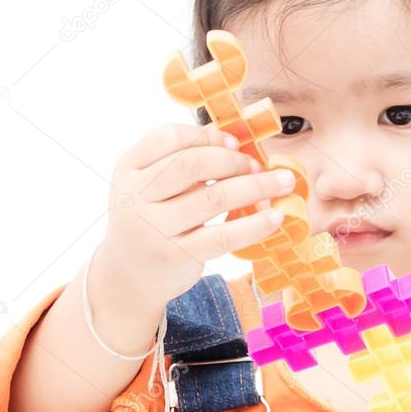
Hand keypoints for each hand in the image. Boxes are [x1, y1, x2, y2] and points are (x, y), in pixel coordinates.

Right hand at [101, 122, 296, 305]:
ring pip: (214, 198)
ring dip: (255, 186)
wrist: (129, 277)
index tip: (235, 142)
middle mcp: (134, 196)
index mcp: (128, 169)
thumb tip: (229, 135)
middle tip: (258, 165)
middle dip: (233, 160)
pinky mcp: (176, 256)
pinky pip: (223, 236)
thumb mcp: (152, 186)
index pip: (169, 137)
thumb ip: (181, 160)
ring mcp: (153, 228)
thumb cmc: (151, 220)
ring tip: (282, 183)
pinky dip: (254, 225)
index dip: (207, 136)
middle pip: (192, 165)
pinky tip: (275, 217)